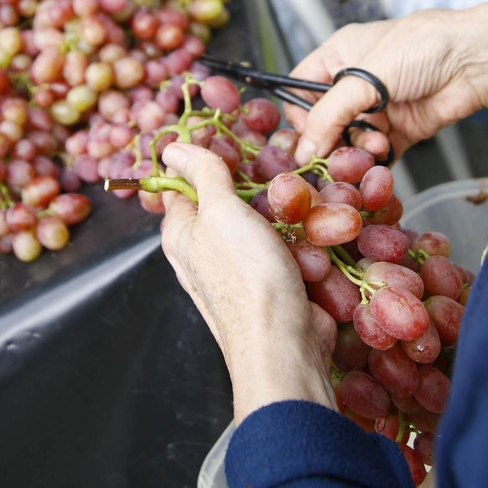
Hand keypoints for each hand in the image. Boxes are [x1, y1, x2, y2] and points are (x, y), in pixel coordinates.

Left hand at [159, 143, 337, 422]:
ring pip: (271, 221)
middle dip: (262, 189)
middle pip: (235, 198)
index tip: (237, 141)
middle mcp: (208, 249)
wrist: (285, 346)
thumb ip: (202, 173)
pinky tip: (315, 250)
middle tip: (280, 183)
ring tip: (305, 222)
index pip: (185, 180)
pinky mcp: (277, 280)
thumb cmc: (247, 281)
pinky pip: (294, 248)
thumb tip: (171, 147)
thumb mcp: (220, 212)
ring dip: (293, 218)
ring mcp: (244, 267)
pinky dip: (308, 246)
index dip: (208, 156)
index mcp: (182, 233)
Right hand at [285, 0, 487, 161]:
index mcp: (340, 55)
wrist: (475, 62)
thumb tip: (303, 150)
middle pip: (325, 122)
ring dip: (359, 150)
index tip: (308, 136)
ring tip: (377, 145)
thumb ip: (329, 115)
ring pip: (351, 142)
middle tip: (341, 150)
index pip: (301, 88)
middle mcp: (356, 83)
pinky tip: (383, 159)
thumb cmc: (422, 48)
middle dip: (333, 139)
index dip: (300, 114)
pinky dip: (377, 163)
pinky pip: (378, 156)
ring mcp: (379, 108)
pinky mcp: (401, 131)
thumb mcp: (364, 77)